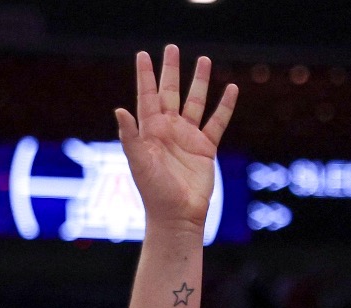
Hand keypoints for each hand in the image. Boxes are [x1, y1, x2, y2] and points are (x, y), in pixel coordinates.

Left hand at [116, 46, 238, 229]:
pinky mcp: (205, 148)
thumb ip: (130, 136)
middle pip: (170, 93)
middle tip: (172, 48)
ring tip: (204, 60)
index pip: (147, 97)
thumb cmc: (154, 192)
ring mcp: (187, 138)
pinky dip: (224, 106)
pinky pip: (217, 122)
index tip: (143, 55)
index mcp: (150, 131)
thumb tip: (119, 109)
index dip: (145, 76)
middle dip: (171, 71)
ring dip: (199, 82)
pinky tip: (231, 89)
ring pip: (195, 102)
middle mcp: (168, 131)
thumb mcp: (139, 163)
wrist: (177, 216)